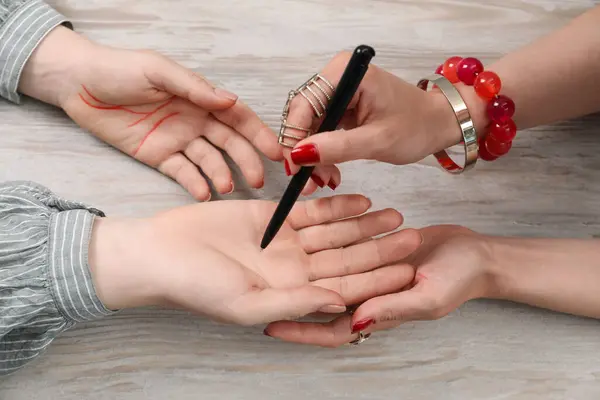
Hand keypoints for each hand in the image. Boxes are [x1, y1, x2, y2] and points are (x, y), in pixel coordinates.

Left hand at [19, 26, 282, 200]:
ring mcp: (177, 140)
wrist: (78, 84)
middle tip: (258, 180)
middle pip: (229, 144)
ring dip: (222, 175)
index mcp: (199, 98)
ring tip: (228, 188)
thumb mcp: (158, 70)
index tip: (276, 152)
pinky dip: (195, 184)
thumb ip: (195, 88)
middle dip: (247, 161)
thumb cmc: (118, 69)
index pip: (237, 117)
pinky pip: (182, 173)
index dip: (258, 134)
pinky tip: (204, 193)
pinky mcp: (158, 157)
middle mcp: (194, 121)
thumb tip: (230, 102)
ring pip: (209, 161)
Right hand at [89, 195, 421, 325]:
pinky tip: (360, 197)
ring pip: (334, 231)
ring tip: (395, 213)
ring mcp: (283, 242)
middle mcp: (292, 269)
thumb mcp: (247, 302)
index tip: (408, 269)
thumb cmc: (195, 285)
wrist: (159, 252)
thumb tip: (339, 303)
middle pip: (346, 258)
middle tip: (414, 235)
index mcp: (290, 295)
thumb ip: (295, 301)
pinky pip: (310, 209)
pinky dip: (335, 203)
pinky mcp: (270, 216)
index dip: (377, 278)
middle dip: (380, 248)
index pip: (344, 287)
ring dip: (364, 223)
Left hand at [264, 224, 493, 345]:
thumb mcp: (429, 297)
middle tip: (257, 293)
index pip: (330, 328)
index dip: (301, 330)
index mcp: (376, 314)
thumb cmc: (460, 280)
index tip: (270, 327)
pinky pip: (342, 247)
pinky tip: (305, 228)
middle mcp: (366, 295)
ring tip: (271, 258)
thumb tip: (356, 322)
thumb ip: (393, 309)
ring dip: (303, 268)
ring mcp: (367, 273)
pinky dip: (327, 238)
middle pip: (320, 302)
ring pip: (327, 272)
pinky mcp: (371, 251)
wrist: (477, 253)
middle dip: (290, 300)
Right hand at [281, 51, 481, 193]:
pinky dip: (321, 152)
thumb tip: (298, 155)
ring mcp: (337, 90)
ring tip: (322, 181)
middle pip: (302, 115)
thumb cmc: (417, 126)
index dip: (294, 137)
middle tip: (308, 182)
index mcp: (346, 72)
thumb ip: (336, 147)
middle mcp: (337, 75)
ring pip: (308, 126)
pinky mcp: (340, 105)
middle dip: (303, 150)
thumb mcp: (377, 141)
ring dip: (311, 156)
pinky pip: (319, 130)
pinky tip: (327, 171)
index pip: (304, 104)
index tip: (294, 168)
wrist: (437, 124)